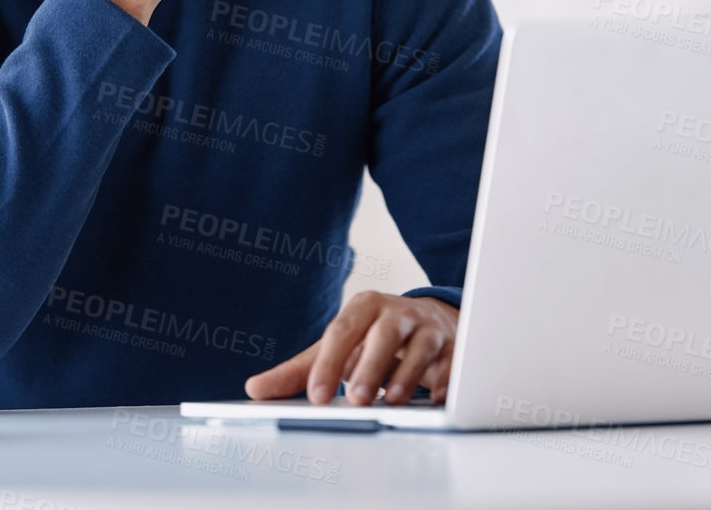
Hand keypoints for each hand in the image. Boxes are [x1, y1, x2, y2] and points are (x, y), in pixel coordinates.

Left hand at [243, 291, 457, 405]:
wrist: (429, 322)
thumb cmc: (375, 338)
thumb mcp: (337, 349)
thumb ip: (298, 371)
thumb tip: (255, 389)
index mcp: (364, 308)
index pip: (342, 332)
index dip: (329, 363)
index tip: (318, 396)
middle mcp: (397, 313)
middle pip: (383, 333)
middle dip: (370, 366)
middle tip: (357, 398)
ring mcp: (429, 328)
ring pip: (421, 345)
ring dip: (407, 375)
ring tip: (391, 401)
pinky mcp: (455, 346)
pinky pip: (454, 361)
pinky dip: (445, 380)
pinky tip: (433, 399)